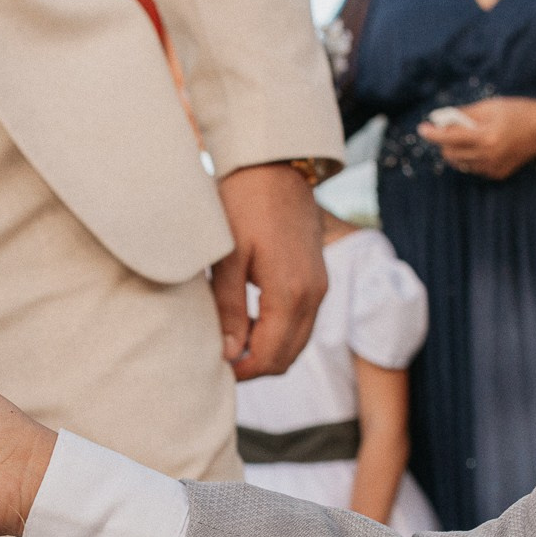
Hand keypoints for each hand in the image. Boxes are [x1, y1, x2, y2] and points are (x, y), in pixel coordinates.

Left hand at [212, 162, 327, 379]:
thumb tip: (229, 353)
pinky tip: (249, 320)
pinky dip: (278, 332)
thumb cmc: (244, 205)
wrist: (275, 165)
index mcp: (291, 294)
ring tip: (231, 341)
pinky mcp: (317, 278)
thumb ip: (229, 308)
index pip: (271, 356)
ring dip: (267, 350)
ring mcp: (320, 286)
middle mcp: (313, 295)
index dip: (242, 371)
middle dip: (255, 366)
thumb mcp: (227, 258)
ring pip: (297, 341)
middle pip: (287, 356)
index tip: (215, 368)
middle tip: (220, 360)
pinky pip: (302, 321)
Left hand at [419, 97, 535, 179]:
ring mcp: (493, 168)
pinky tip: (483, 147)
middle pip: (450, 153)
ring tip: (468, 137)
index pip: (449, 138)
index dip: (433, 134)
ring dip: (456, 150)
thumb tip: (440, 119)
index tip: (422, 128)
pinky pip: (473, 168)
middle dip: (445, 141)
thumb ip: (464, 114)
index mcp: (487, 136)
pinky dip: (470, 157)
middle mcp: (488, 155)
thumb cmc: (518, 112)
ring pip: (459, 163)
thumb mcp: (490, 106)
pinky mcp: (497, 175)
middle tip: (449, 129)